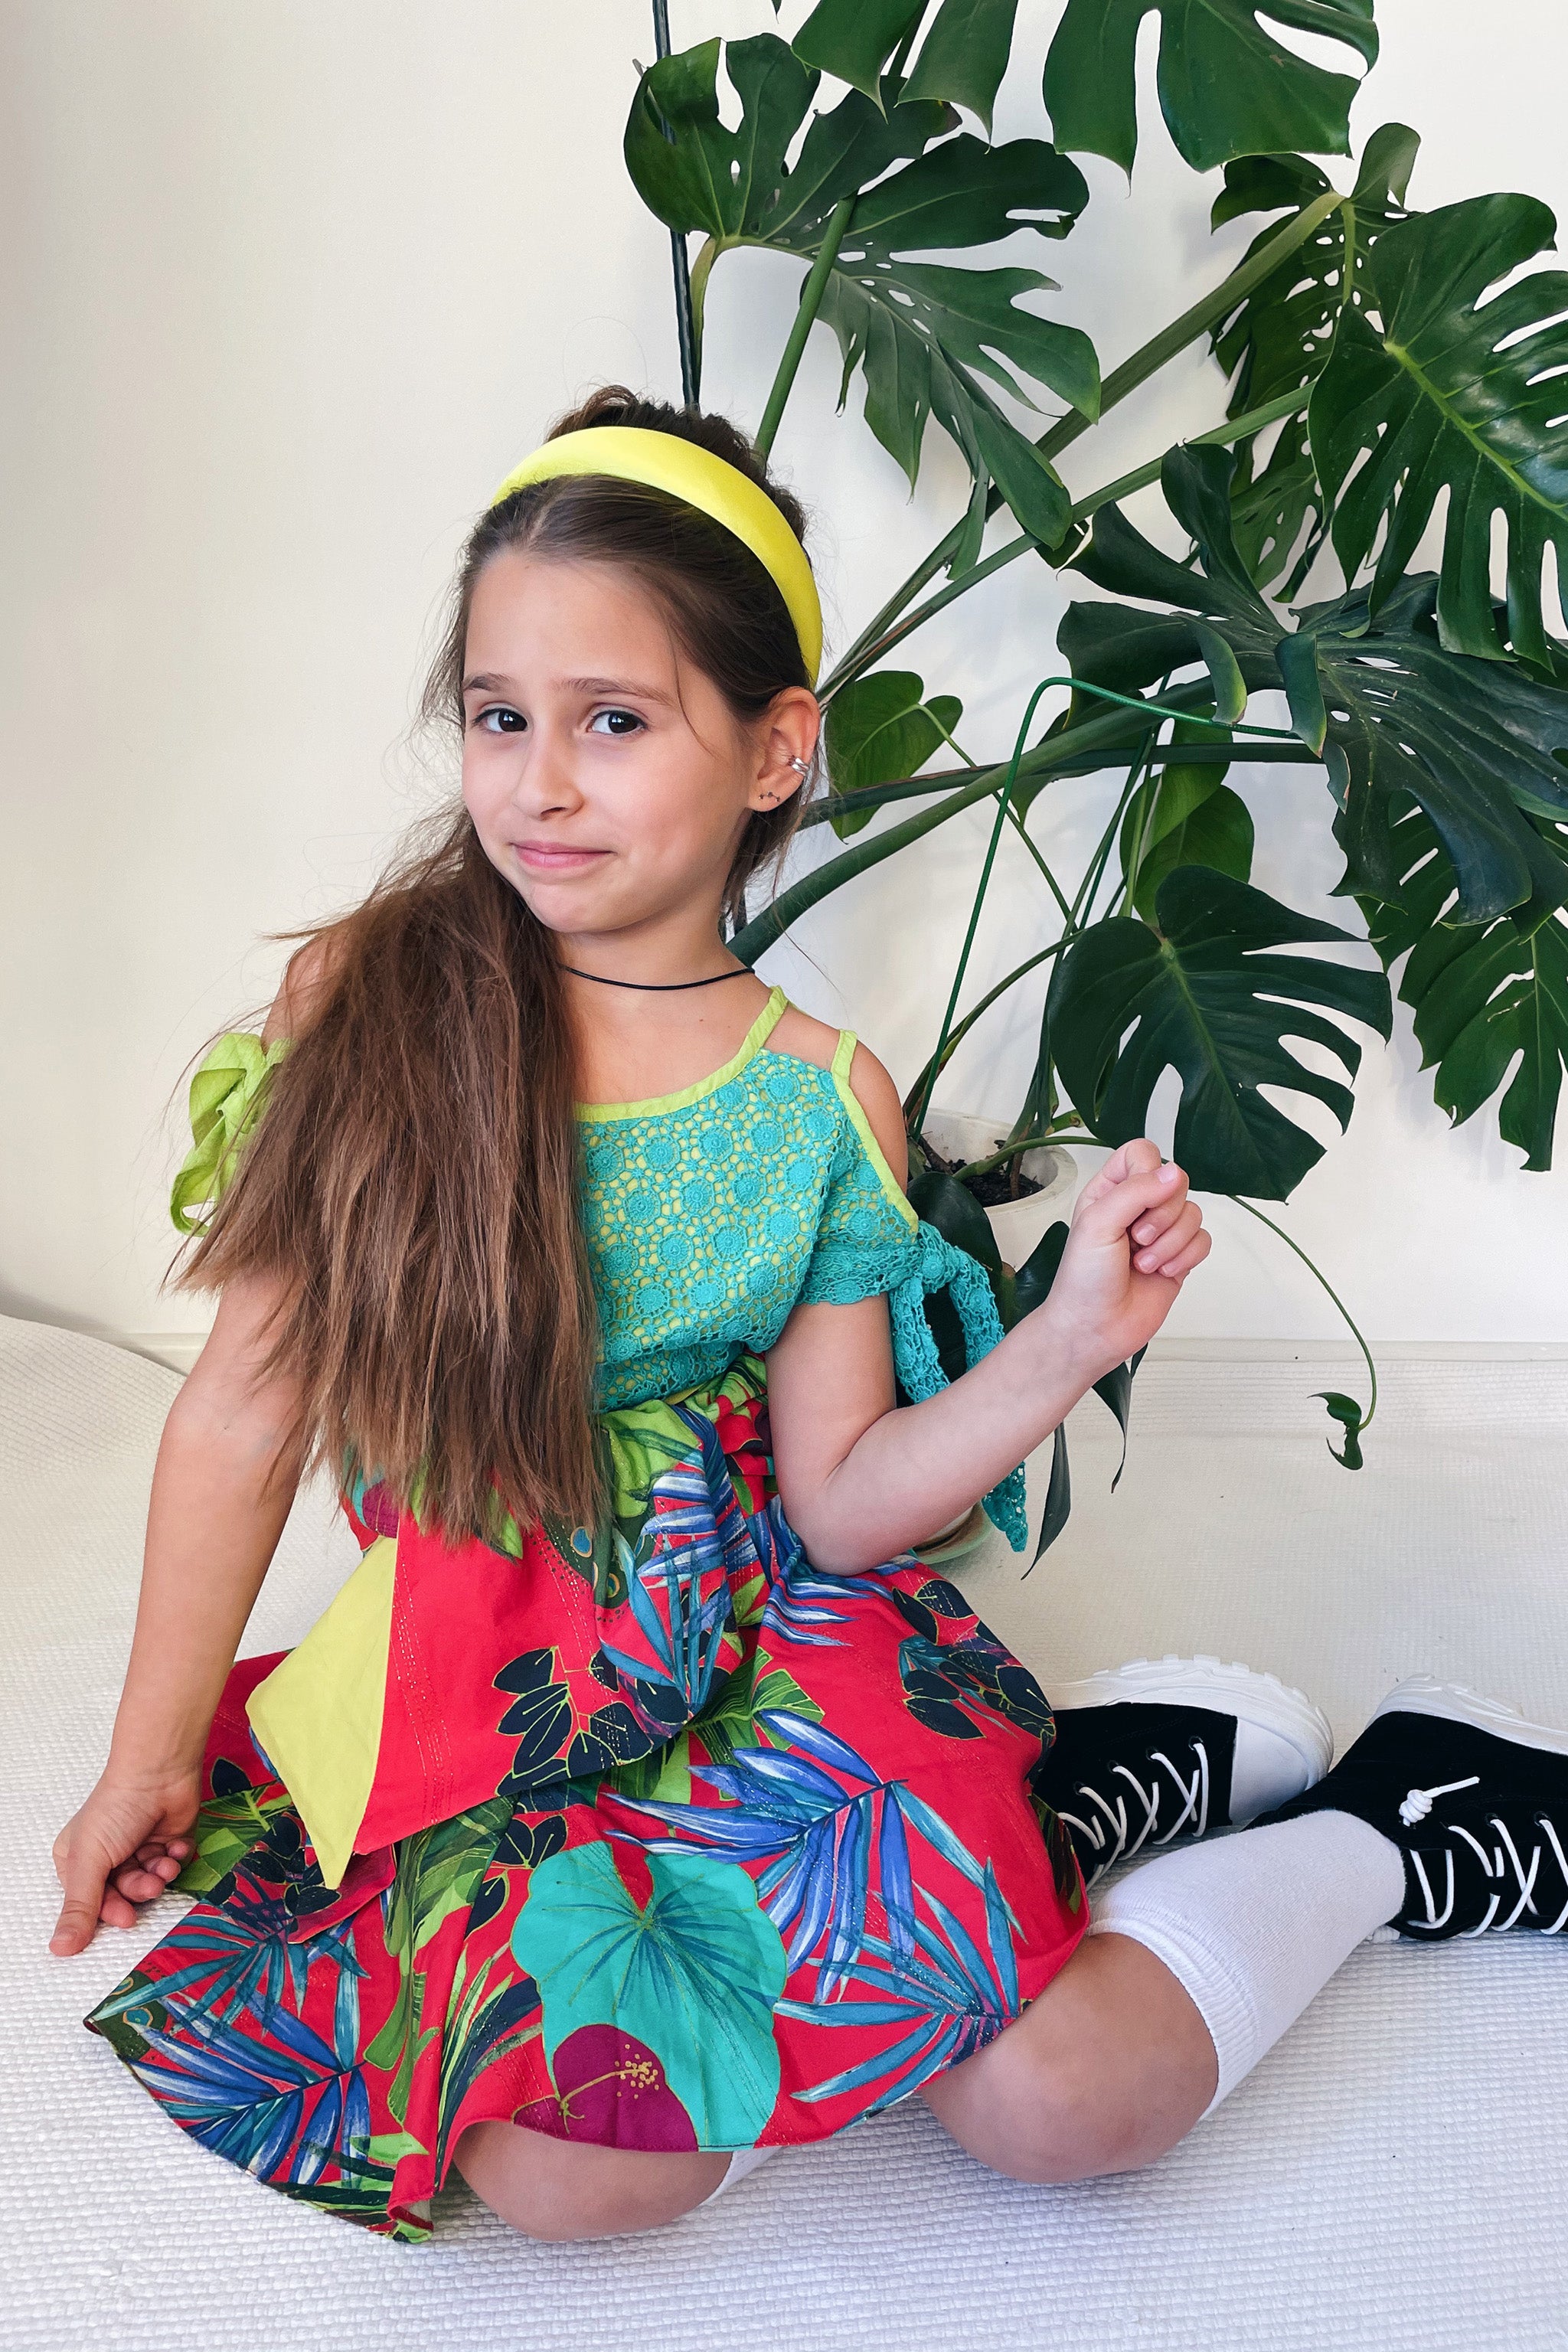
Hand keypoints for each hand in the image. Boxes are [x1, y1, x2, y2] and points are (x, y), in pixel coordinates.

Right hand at [50, 1772, 201, 1955]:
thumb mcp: (90, 1861)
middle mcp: (107, 1858)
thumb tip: (60, 1949)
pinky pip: (172, 1867)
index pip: (92, 1902)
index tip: (126, 1917)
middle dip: (139, 1890)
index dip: (111, 1910)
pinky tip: (176, 1846)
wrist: (160, 1772)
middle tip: (150, 1884)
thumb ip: (80, 1906)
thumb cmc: (116, 1809)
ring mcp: (138, 1850)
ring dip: (159, 1875)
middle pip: (123, 1895)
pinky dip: (176, 1859)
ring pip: (150, 1883)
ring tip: (163, 1862)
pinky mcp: (166, 1843)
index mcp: (78, 1861)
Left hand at [1035, 1138, 1209, 1381]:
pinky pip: (1203, 1240)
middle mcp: (1137, 1207)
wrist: (1094, 1329)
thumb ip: (1135, 1192)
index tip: (1137, 1202)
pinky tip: (1163, 1273)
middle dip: (1161, 1217)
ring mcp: (1161, 1233)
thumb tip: (1174, 1172)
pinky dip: (1186, 1258)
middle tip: (1135, 1241)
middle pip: (1176, 1183)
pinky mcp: (1179, 1257)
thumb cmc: (1083, 1279)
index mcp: (1110, 1191)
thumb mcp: (1098, 1224)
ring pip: (1193, 1213)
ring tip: (1142, 1264)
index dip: (1148, 1173)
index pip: (1142, 1154)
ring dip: (1170, 1243)